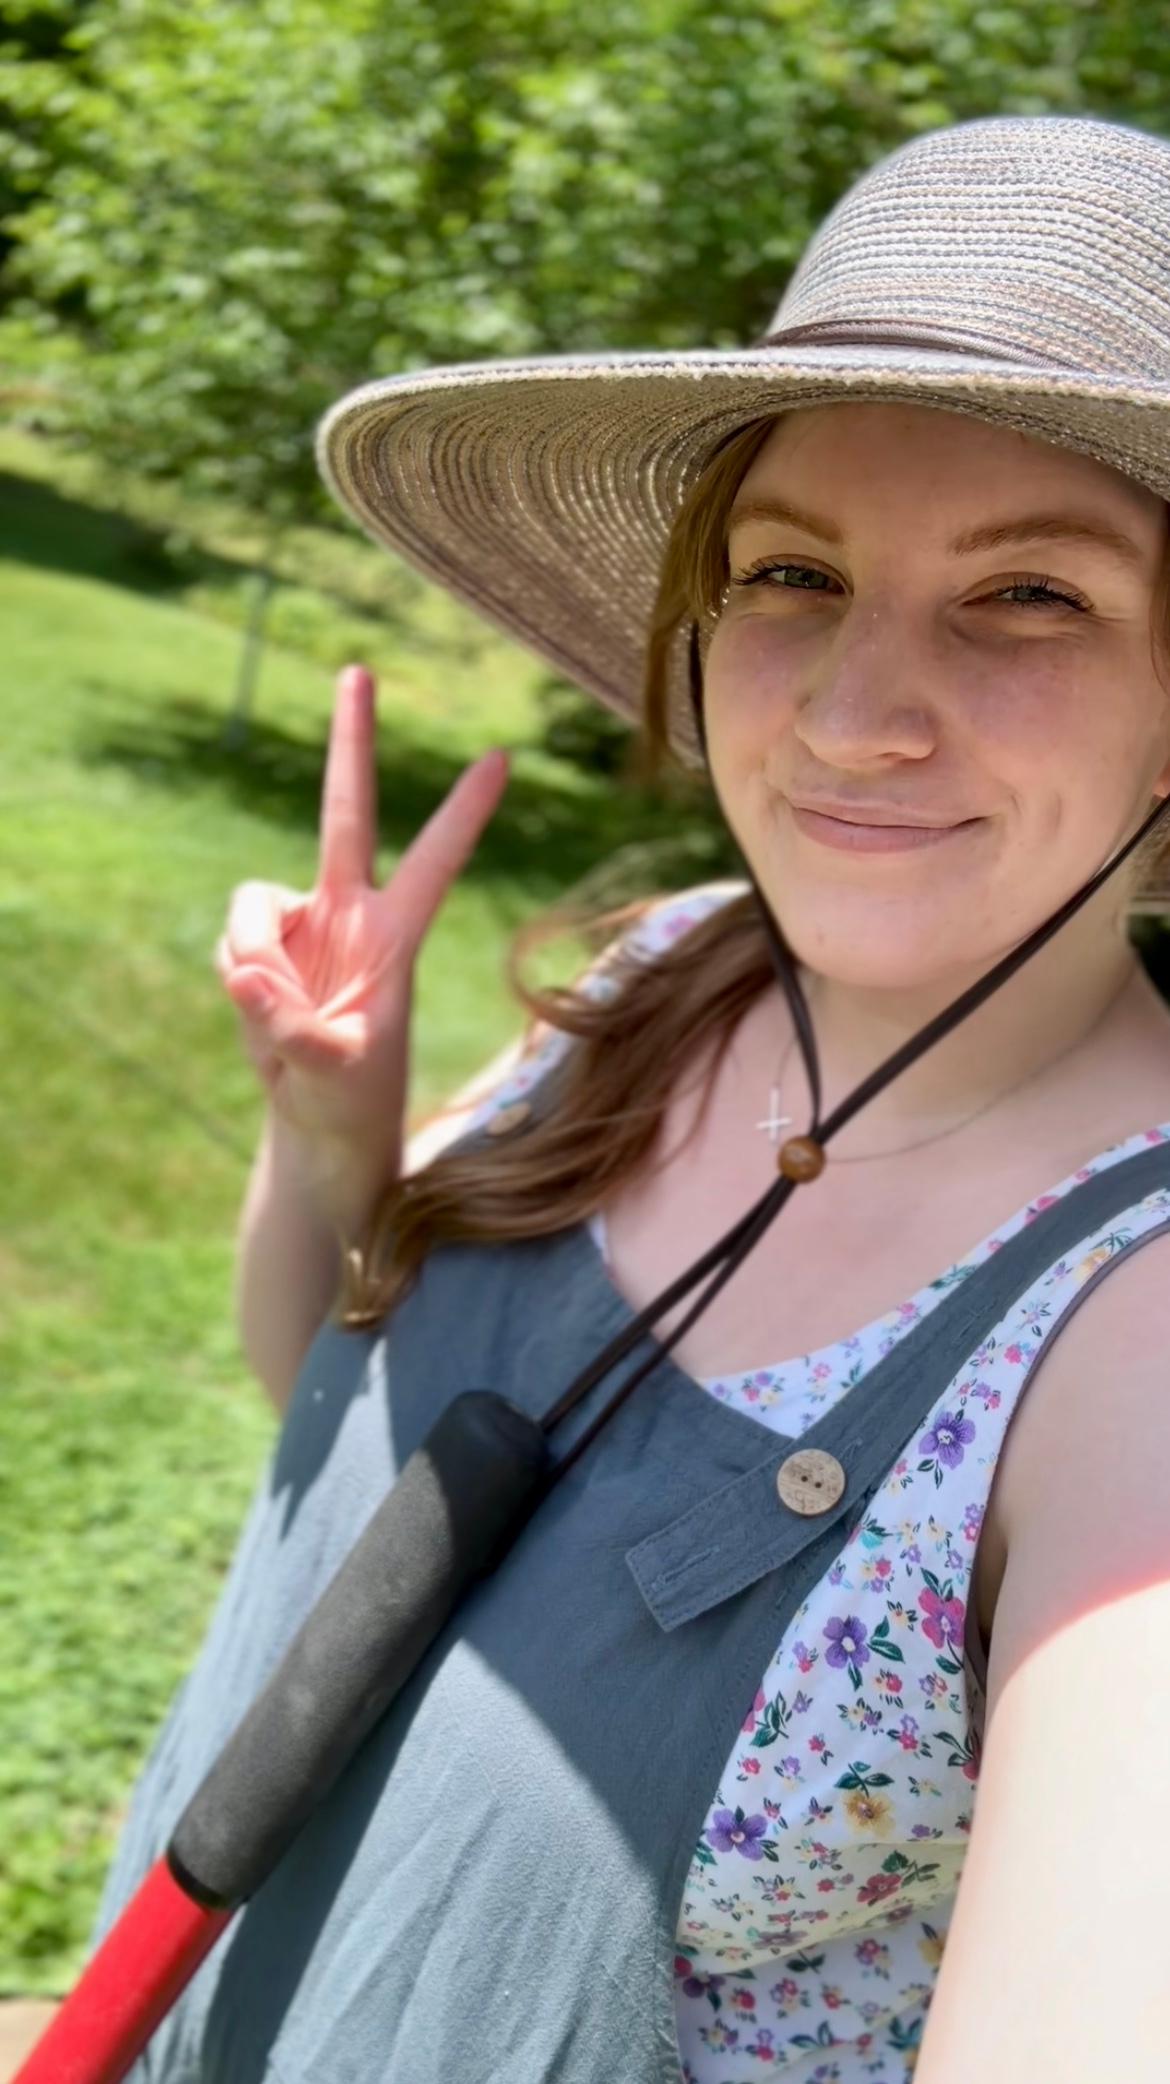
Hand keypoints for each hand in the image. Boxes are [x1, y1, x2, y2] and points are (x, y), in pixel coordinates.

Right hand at [213, 663, 509, 1174]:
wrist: (319, 1119)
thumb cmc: (351, 1099)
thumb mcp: (333, 1073)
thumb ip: (294, 1027)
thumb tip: (245, 973)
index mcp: (396, 936)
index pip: (434, 862)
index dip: (463, 812)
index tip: (502, 757)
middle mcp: (350, 912)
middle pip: (348, 811)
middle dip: (351, 742)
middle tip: (359, 670)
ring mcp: (303, 923)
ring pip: (253, 905)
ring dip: (251, 956)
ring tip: (274, 1011)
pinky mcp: (261, 944)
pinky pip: (231, 942)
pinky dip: (236, 977)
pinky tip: (260, 1011)